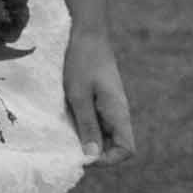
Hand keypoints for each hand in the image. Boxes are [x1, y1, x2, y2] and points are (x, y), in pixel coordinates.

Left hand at [64, 29, 139, 160]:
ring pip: (103, 135)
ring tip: (65, 135)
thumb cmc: (82, 61)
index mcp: (118, 113)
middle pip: (114, 146)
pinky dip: (82, 127)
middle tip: (69, 149)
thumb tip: (91, 157)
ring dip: (86, 140)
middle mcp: (118, 113)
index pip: (126, 150)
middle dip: (94, 153)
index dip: (108, 160)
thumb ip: (87, 125)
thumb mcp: (79, 95)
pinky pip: (95, 122)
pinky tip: (66, 121)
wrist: (86, 32)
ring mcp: (109, 107)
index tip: (83, 157)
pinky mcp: (100, 101)